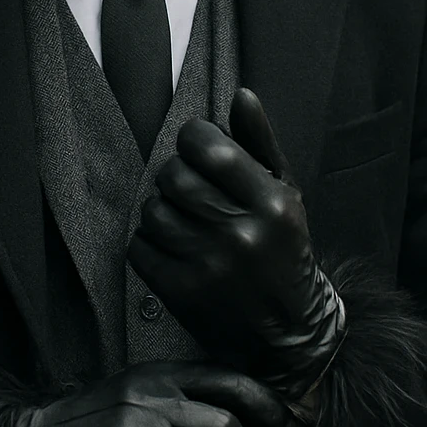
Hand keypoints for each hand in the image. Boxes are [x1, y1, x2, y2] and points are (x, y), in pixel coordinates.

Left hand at [126, 87, 345, 401]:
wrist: (287, 333)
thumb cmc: (282, 250)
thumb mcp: (285, 193)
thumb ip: (260, 142)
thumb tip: (241, 94)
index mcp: (271, 203)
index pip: (208, 147)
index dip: (194, 139)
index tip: (199, 149)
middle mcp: (241, 234)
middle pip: (174, 176)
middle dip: (177, 176)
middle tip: (191, 190)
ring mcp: (209, 267)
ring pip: (152, 211)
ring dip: (161, 210)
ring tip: (184, 221)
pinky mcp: (182, 294)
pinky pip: (139, 247)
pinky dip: (149, 243)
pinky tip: (173, 248)